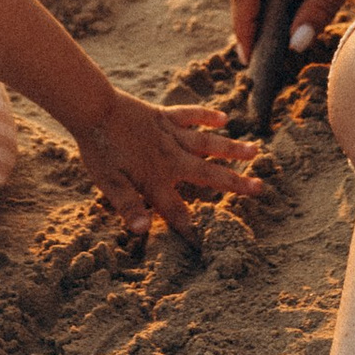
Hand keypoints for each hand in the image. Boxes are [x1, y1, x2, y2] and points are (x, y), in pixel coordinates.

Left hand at [75, 90, 261, 243]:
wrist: (94, 110)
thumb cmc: (100, 150)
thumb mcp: (108, 184)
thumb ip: (127, 207)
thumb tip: (142, 231)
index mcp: (156, 180)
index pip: (177, 213)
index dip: (190, 230)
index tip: (206, 244)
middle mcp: (171, 159)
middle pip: (209, 174)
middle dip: (235, 184)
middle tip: (260, 188)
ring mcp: (171, 135)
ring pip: (208, 144)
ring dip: (232, 149)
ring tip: (255, 152)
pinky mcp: (164, 116)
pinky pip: (190, 115)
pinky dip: (207, 116)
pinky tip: (223, 118)